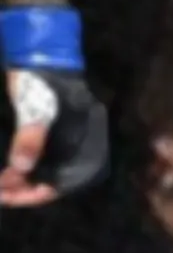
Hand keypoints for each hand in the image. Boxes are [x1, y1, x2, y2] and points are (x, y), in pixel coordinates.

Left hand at [1, 68, 106, 206]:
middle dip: (27, 188)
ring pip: (46, 171)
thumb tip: (21, 169)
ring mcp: (63, 137)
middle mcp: (77, 140)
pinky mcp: (50, 134)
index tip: (11, 196)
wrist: (36, 56)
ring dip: (22, 181)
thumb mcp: (34, 107)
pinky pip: (39, 161)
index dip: (40, 191)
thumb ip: (30, 137)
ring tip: (0, 183)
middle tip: (1, 191)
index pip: (70, 177)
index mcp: (84, 134)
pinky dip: (23, 170)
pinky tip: (8, 172)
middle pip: (56, 178)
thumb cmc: (39, 80)